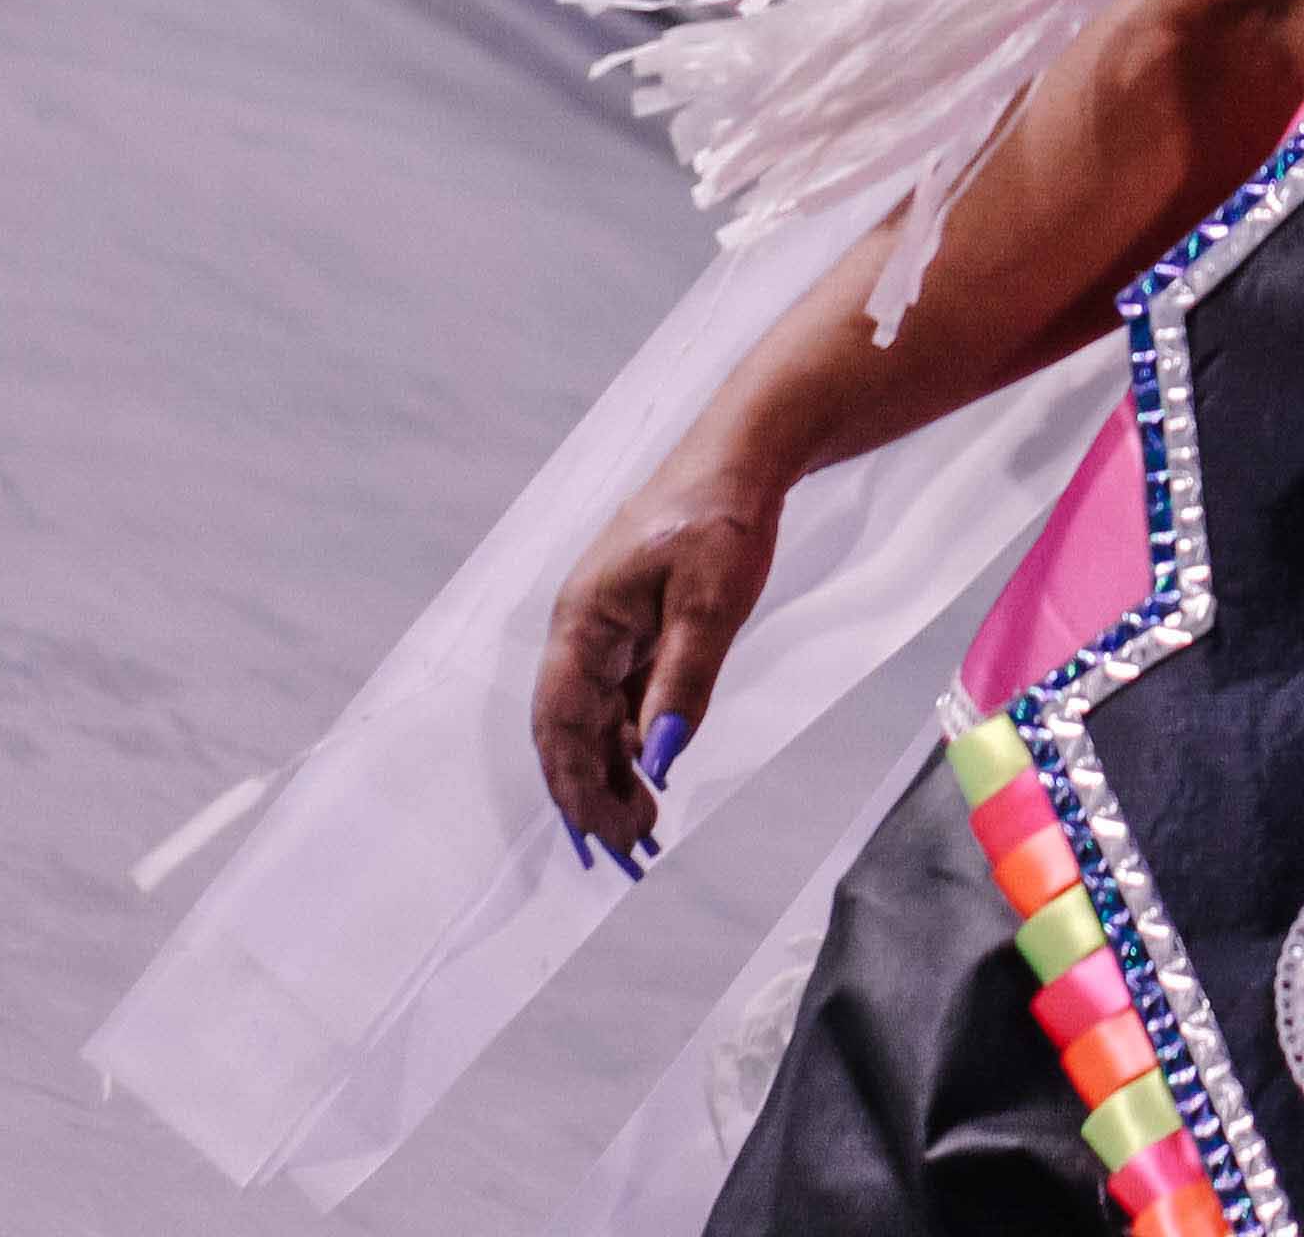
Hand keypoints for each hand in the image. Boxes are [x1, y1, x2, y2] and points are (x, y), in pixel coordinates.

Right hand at [532, 435, 787, 864]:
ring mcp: (608, 627)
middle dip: (592, 789)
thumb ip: (683, 684)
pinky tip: (652, 771)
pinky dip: (632, 737)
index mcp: (583, 621)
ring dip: (613, 769)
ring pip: (595, 716)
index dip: (574, 783)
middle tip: (631, 847)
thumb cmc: (721, 518)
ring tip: (643, 824)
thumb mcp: (710, 604)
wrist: (744, 456)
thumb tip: (660, 760)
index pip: (559, 721)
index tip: (601, 836)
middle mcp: (583, 628)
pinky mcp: (636, 625)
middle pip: (570, 727)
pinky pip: (620, 695)